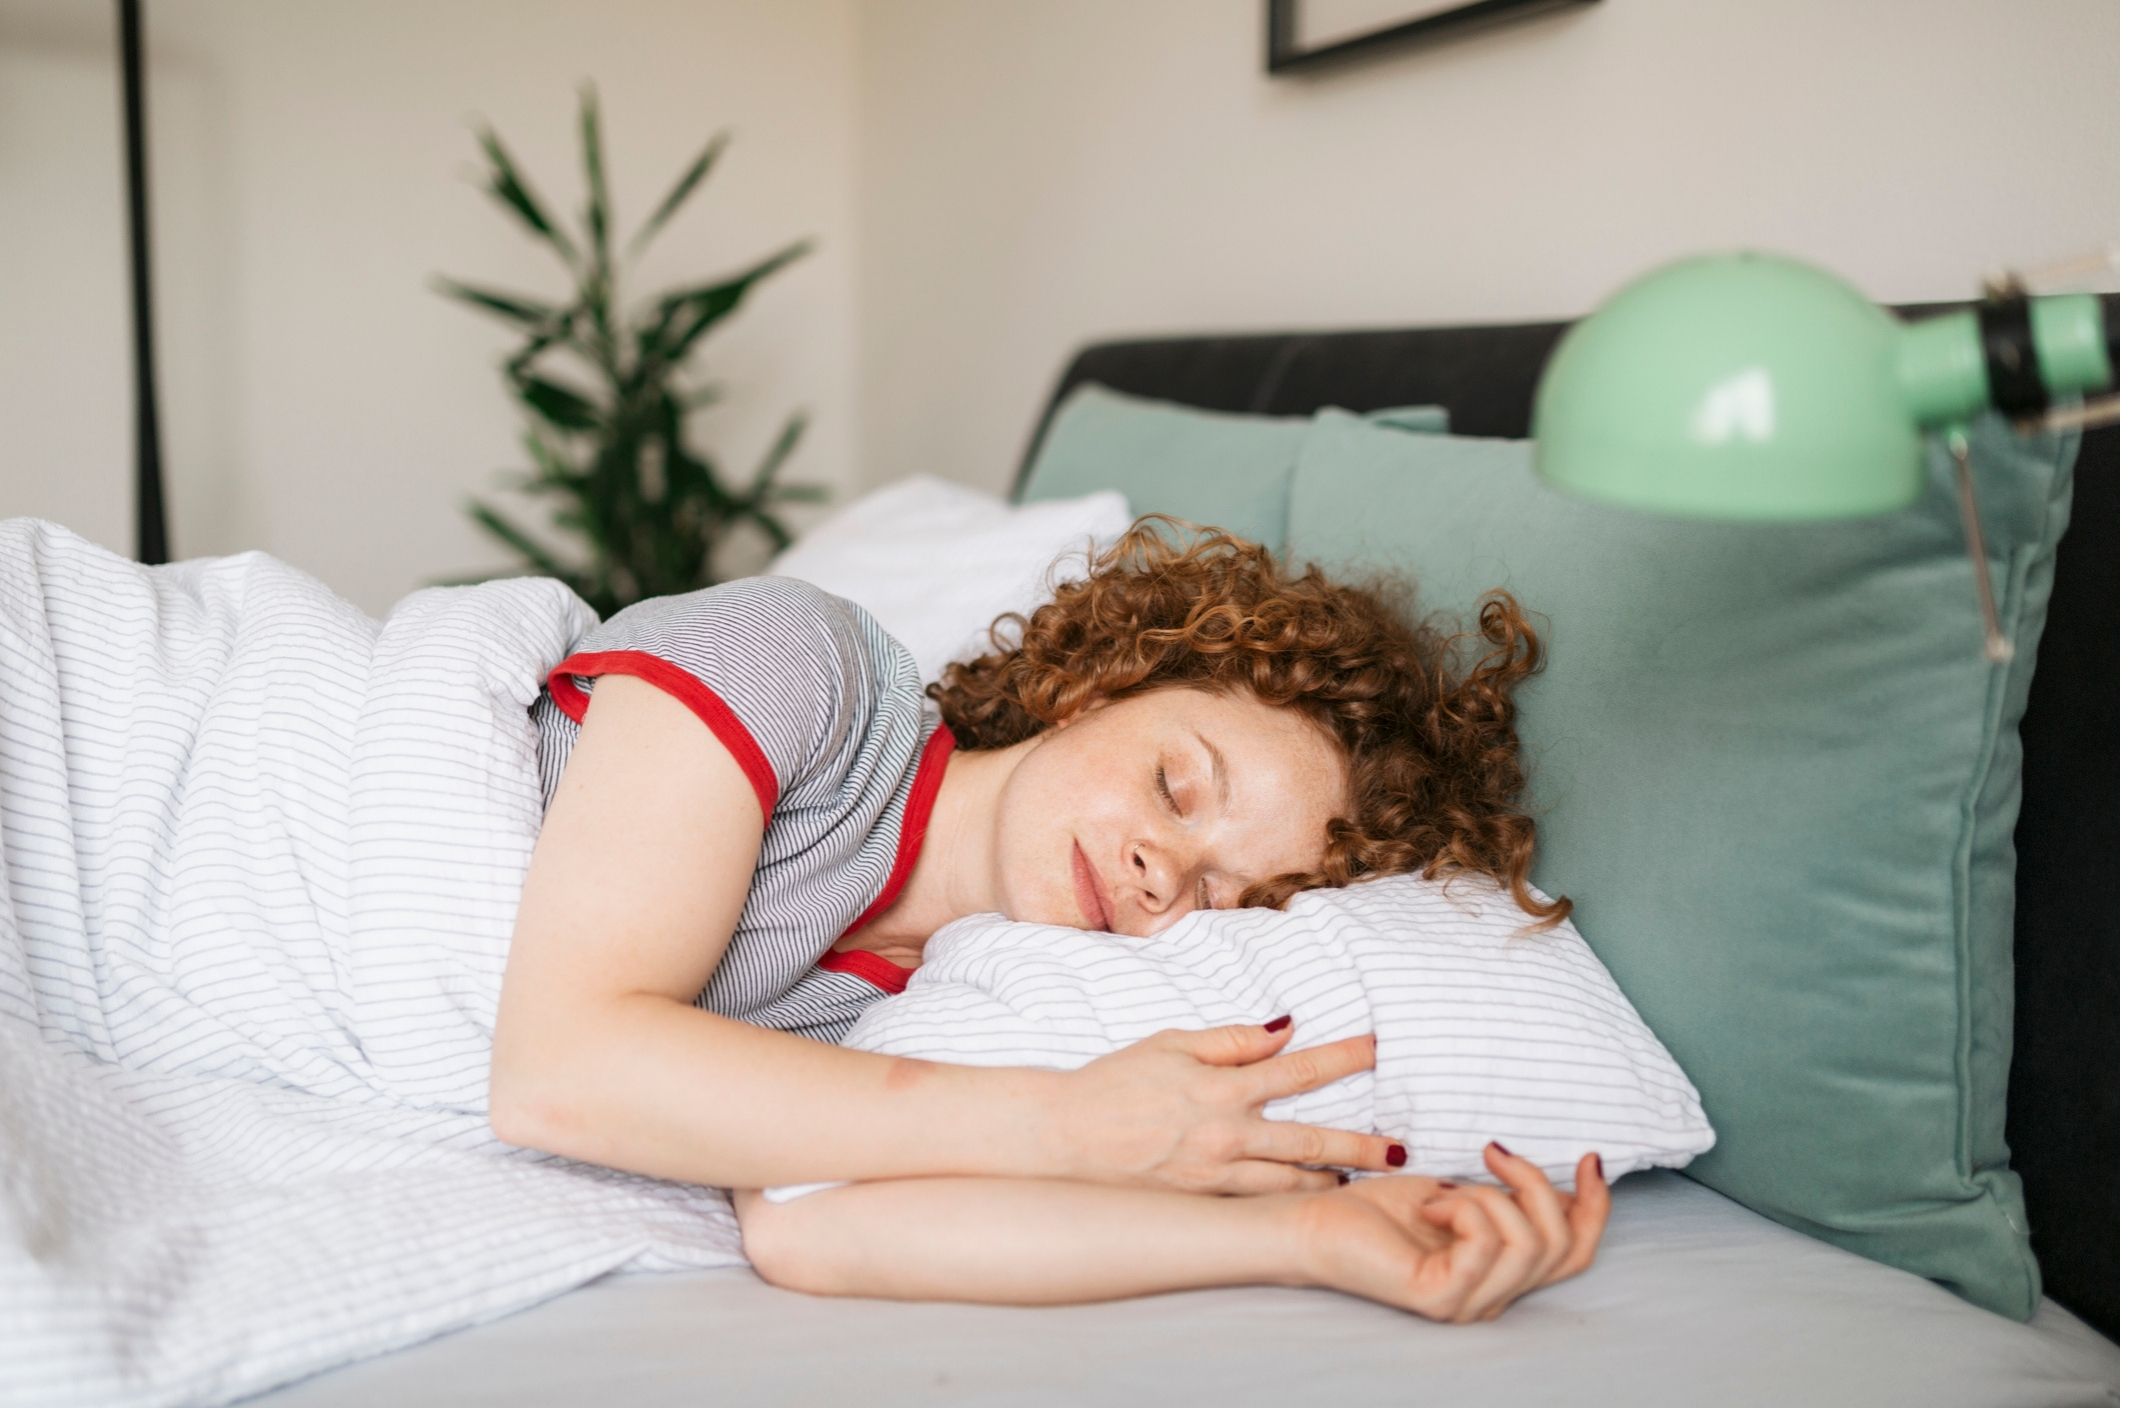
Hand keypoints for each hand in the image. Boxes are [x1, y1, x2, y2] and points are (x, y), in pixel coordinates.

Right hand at [1051, 1018, 1399, 1194]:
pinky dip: (1288, 1203)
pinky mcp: (1202, 1201)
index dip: (1343, 1058)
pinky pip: (1257, 1204)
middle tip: (1403, 1152)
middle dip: (1361, 1145)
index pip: (1298, 1070)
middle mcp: (1226, 1135)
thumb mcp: (1170, 1045)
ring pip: (1290, 1183)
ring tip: (1363, 1183)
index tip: (1377, 1049)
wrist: (1063, 1136)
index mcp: (1222, 1089)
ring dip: (1330, 1182)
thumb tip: (1284, 1030)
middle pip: (1311, 1140)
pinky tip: (1309, 1202)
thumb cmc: (1114, 1084)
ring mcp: (1216, 1175)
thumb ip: (1230, 1041)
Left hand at [1296, 1144, 1610, 1323]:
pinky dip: (1462, 1206)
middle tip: (1493, 1152)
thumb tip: (1564, 1180)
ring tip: (1447, 1188)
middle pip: (1563, 1247)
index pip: (1576, 1253)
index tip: (1589, 1157)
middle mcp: (1493, 1295)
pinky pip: (1486, 1241)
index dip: (1596, 1206)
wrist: (1315, 1221)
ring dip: (1493, 1195)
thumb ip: (1510, 1196)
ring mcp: (1469, 1302)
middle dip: (1539, 1185)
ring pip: (1530, 1242)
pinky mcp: (1441, 1297)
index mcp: (1503, 1271)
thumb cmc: (1379, 1206)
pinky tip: (1428, 1204)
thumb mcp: (1461, 1190)